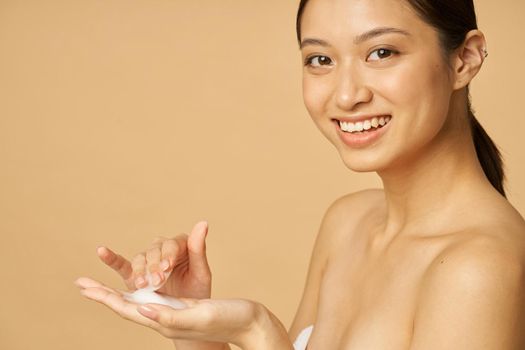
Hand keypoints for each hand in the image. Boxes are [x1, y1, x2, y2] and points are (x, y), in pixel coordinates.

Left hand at [75, 277, 268, 347]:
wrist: (248, 323)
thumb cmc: (227, 319)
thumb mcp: (198, 316)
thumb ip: (170, 315)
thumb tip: (142, 309)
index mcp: (166, 321)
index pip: (128, 310)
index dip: (105, 298)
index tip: (85, 287)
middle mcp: (165, 318)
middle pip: (127, 306)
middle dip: (103, 294)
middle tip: (81, 283)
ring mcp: (173, 312)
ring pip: (138, 301)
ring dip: (117, 291)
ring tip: (100, 284)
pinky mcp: (182, 306)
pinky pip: (154, 296)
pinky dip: (141, 287)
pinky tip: (138, 284)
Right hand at [97, 221, 211, 298]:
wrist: (186, 314)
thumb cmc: (196, 291)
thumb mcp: (201, 273)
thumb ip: (198, 249)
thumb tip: (203, 222)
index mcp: (180, 246)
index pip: (172, 245)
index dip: (168, 255)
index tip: (167, 267)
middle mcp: (162, 250)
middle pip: (154, 251)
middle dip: (155, 266)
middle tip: (158, 281)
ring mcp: (147, 262)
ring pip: (140, 259)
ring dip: (140, 270)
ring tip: (142, 285)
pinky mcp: (133, 275)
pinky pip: (121, 264)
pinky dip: (111, 258)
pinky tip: (101, 251)